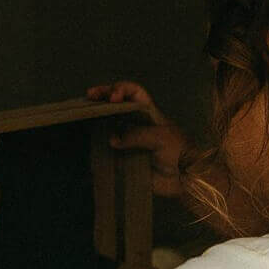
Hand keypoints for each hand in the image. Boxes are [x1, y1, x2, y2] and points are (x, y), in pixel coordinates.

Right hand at [86, 80, 189, 198]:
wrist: (184, 179)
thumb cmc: (178, 152)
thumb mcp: (159, 137)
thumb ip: (135, 135)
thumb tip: (113, 140)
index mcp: (149, 112)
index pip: (133, 92)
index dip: (121, 89)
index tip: (112, 97)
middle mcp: (137, 123)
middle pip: (117, 104)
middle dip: (103, 97)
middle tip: (89, 97)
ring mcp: (130, 140)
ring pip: (109, 125)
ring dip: (96, 120)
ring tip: (83, 117)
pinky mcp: (126, 158)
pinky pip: (109, 149)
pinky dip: (98, 146)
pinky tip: (89, 143)